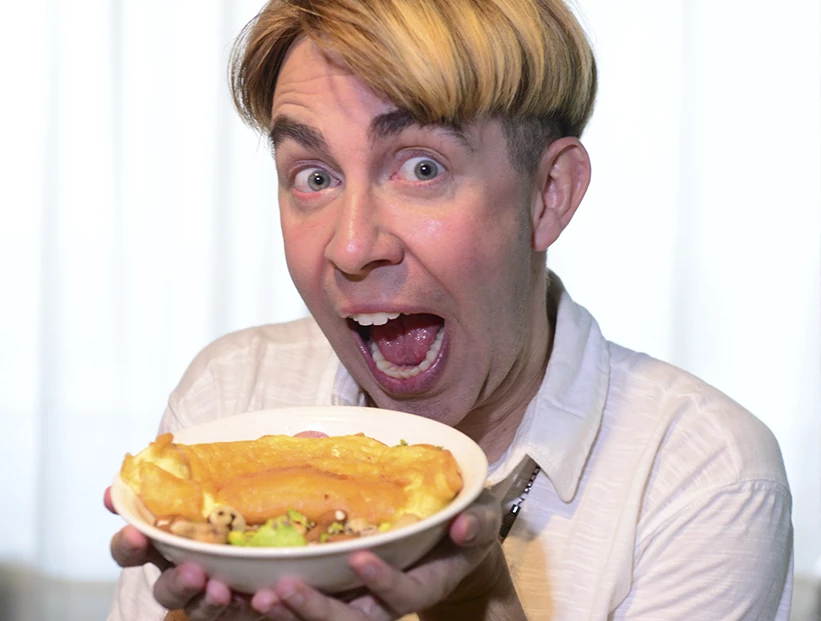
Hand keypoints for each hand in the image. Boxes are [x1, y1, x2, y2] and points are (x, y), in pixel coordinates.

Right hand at [106, 430, 334, 620]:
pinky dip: (237, 609)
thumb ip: (292, 463)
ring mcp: (205, 586)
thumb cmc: (286, 517)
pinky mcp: (234, 610)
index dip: (123, 504)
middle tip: (146, 537)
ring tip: (215, 586)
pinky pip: (227, 616)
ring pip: (177, 595)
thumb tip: (311, 438)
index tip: (112, 496)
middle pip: (141, 558)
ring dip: (187, 590)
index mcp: (185, 521)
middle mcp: (183, 554)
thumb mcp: (289, 485)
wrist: (316, 570)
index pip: (142, 511)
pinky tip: (256, 600)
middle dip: (134, 550)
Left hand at [246, 489, 519, 620]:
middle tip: (284, 588)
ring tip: (256, 598)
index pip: (404, 595)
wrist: (451, 547)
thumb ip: (477, 524)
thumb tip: (463, 526)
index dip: (383, 581)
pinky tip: (247, 593)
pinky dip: (280, 605)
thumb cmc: (465, 527)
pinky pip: (309, 609)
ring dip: (291, 615)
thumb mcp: (480, 519)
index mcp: (424, 584)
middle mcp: (389, 603)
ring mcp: (363, 602)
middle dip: (318, 610)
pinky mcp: (342, 594)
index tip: (359, 558)